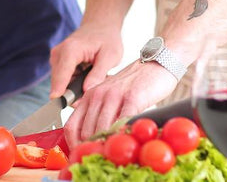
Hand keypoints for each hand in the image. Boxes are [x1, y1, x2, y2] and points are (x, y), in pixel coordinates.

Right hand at [49, 22, 122, 99]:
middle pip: (60, 82)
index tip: (58, 105)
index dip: (60, 91)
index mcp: (71, 50)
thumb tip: (87, 91)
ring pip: (61, 83)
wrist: (100, 25)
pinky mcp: (58, 63)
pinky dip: (75, 83)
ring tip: (94, 80)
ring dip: (76, 88)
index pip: (62, 74)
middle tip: (95, 93)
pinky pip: (64, 80)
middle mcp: (59, 53)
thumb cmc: (106, 38)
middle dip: (75, 94)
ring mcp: (57, 58)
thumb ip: (98, 74)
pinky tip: (88, 76)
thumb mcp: (110, 56)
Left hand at [63, 61, 178, 147]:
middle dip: (90, 149)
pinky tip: (125, 143)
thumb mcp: (110, 97)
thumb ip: (100, 113)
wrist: (155, 65)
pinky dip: (122, 135)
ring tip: (110, 156)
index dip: (73, 144)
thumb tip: (92, 140)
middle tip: (97, 160)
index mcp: (89, 96)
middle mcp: (97, 95)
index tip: (80, 156)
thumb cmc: (133, 86)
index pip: (72, 125)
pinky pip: (124, 121)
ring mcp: (114, 96)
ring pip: (102, 128)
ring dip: (105, 145)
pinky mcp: (133, 98)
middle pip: (86, 131)